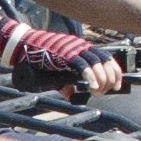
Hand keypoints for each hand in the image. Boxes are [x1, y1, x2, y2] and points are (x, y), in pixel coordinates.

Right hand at [0, 18, 127, 95]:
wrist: (23, 45)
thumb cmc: (39, 57)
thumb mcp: (56, 71)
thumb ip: (66, 82)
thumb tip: (72, 94)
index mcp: (81, 48)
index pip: (106, 57)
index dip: (114, 72)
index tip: (116, 85)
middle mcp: (81, 46)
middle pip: (105, 61)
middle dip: (109, 78)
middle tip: (105, 91)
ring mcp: (74, 49)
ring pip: (97, 63)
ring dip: (102, 79)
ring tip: (98, 91)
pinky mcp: (65, 55)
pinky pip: (83, 66)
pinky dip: (91, 77)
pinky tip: (93, 87)